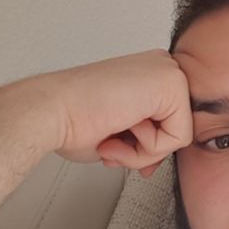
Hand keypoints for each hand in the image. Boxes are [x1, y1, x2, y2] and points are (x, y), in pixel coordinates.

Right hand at [48, 50, 191, 172]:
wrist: (50, 111)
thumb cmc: (72, 120)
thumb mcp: (121, 133)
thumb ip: (146, 140)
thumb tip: (156, 160)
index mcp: (149, 74)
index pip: (171, 124)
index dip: (148, 149)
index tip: (123, 152)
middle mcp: (160, 67)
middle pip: (177, 131)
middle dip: (145, 152)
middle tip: (113, 146)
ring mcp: (168, 71)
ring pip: (178, 137)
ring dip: (142, 152)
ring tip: (113, 138)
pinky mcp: (172, 83)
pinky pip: (179, 138)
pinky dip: (148, 148)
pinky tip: (120, 129)